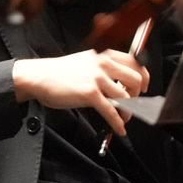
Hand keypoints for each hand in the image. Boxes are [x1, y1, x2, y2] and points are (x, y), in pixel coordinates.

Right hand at [12, 50, 148, 137]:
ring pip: (125, 97)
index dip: (143, 77)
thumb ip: (104, 68)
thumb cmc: (58, 72)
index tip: (144, 86)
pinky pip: (111, 111)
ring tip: (123, 118)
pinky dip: (118, 122)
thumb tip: (120, 84)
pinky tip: (119, 128)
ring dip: (128, 111)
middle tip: (132, 103)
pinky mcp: (90, 94)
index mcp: (103, 54)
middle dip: (138, 95)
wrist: (38, 77)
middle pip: (136, 79)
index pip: (135, 62)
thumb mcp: (85, 61)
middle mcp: (103, 63)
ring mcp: (97, 78)